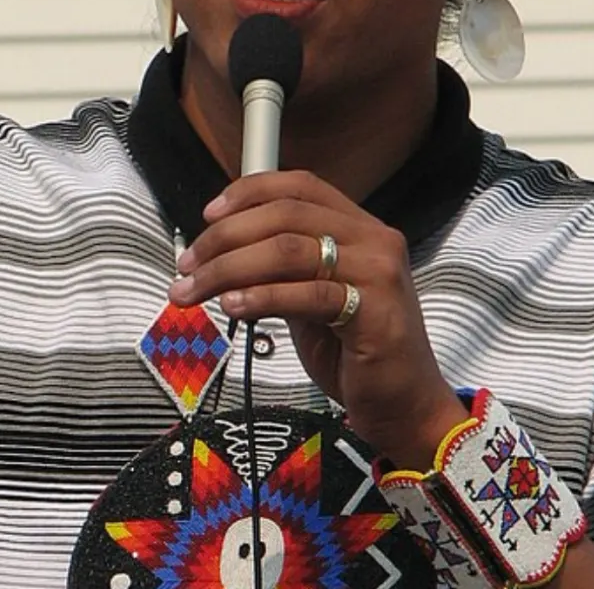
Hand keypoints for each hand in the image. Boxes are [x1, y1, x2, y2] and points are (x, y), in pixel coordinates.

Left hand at [169, 169, 467, 468]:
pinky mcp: (377, 312)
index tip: (208, 215)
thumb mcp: (309, 299)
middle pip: (286, 215)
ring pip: (290, 250)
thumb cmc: (354, 354)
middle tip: (187, 264)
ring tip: (195, 289)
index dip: (248, 193)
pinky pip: (308, 294)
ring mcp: (380, 273)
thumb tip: (221, 253)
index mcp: (360, 228)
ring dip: (229, 268)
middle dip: (225, 237)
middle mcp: (374, 240)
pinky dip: (262, 297)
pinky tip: (233, 307)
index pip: (299, 187)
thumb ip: (279, 270)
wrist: (405, 407)